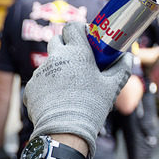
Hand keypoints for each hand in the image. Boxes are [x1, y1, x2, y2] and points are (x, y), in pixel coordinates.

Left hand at [22, 22, 133, 157]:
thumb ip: (121, 68)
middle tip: (77, 61)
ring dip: (57, 69)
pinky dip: (46, 87)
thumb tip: (128, 58)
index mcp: (76, 52)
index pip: (72, 27)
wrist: (64, 131)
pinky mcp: (30, 87)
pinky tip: (56, 100)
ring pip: (48, 63)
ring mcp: (40, 72)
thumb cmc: (91, 107)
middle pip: (56, 41)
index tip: (86, 38)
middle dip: (65, 46)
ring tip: (68, 87)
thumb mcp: (112, 87)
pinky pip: (39, 82)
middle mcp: (55, 58)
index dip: (79, 30)